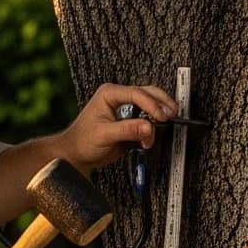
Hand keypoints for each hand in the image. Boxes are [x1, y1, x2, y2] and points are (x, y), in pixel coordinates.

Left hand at [58, 82, 177, 172]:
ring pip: (150, 103)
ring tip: (162, 127)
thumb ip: (127, 130)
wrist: (76, 154)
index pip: (137, 93)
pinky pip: (147, 118)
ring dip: (158, 115)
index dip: (152, 104)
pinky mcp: (129, 120)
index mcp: (109, 94)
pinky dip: (153, 125)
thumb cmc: (82, 141)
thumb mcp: (105, 135)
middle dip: (161, 103)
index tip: (161, 116)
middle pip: (147, 92)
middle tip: (171, 115)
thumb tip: (148, 127)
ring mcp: (125, 108)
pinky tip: (151, 136)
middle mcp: (118, 97)